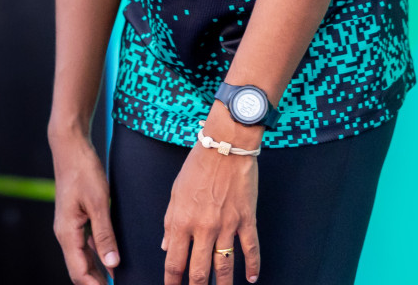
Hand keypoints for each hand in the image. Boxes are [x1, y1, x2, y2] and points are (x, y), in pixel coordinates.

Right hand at [51, 133, 120, 284]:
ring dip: (98, 272)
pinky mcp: (75, 219)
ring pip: (82, 258)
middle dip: (97, 283)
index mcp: (67, 233)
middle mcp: (65, 233)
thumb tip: (112, 264)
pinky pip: (85, 245)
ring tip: (118, 281)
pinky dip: (98, 256)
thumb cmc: (83, 170)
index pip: (79, 272)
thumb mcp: (98, 203)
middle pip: (79, 269)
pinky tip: (112, 259)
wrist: (70, 146)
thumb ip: (104, 235)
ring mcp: (69, 226)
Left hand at [161, 119, 261, 284]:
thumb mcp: (175, 193)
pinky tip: (251, 279)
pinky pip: (250, 249)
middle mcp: (203, 227)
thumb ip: (169, 222)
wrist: (225, 146)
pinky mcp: (246, 219)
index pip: (174, 260)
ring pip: (224, 266)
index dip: (172, 280)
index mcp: (181, 220)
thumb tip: (165, 246)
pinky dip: (252, 266)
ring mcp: (227, 225)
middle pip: (199, 271)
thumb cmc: (197, 166)